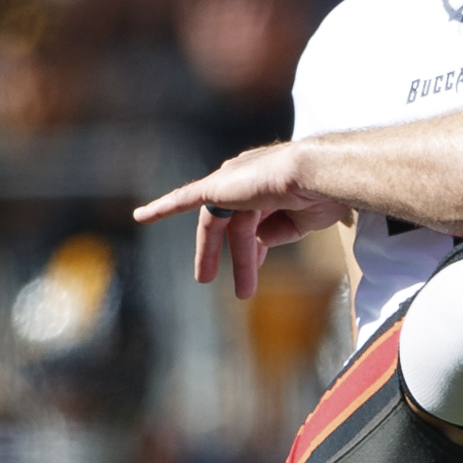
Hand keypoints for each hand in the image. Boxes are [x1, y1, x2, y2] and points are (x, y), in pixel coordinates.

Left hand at [133, 142, 350, 298]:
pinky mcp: (218, 186)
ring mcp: (231, 180)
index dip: (253, 245)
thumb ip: (277, 232)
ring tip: (222, 286)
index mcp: (268, 182)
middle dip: (225, 253)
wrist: (318, 175)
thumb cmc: (322, 194)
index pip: (252, 218)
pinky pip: (185, 198)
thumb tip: (257, 244)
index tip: (256, 266)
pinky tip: (140, 217)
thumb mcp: (301, 221)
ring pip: (223, 227)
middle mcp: (246, 178)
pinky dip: (162, 207)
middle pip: (231, 222)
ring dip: (226, 258)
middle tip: (206, 280)